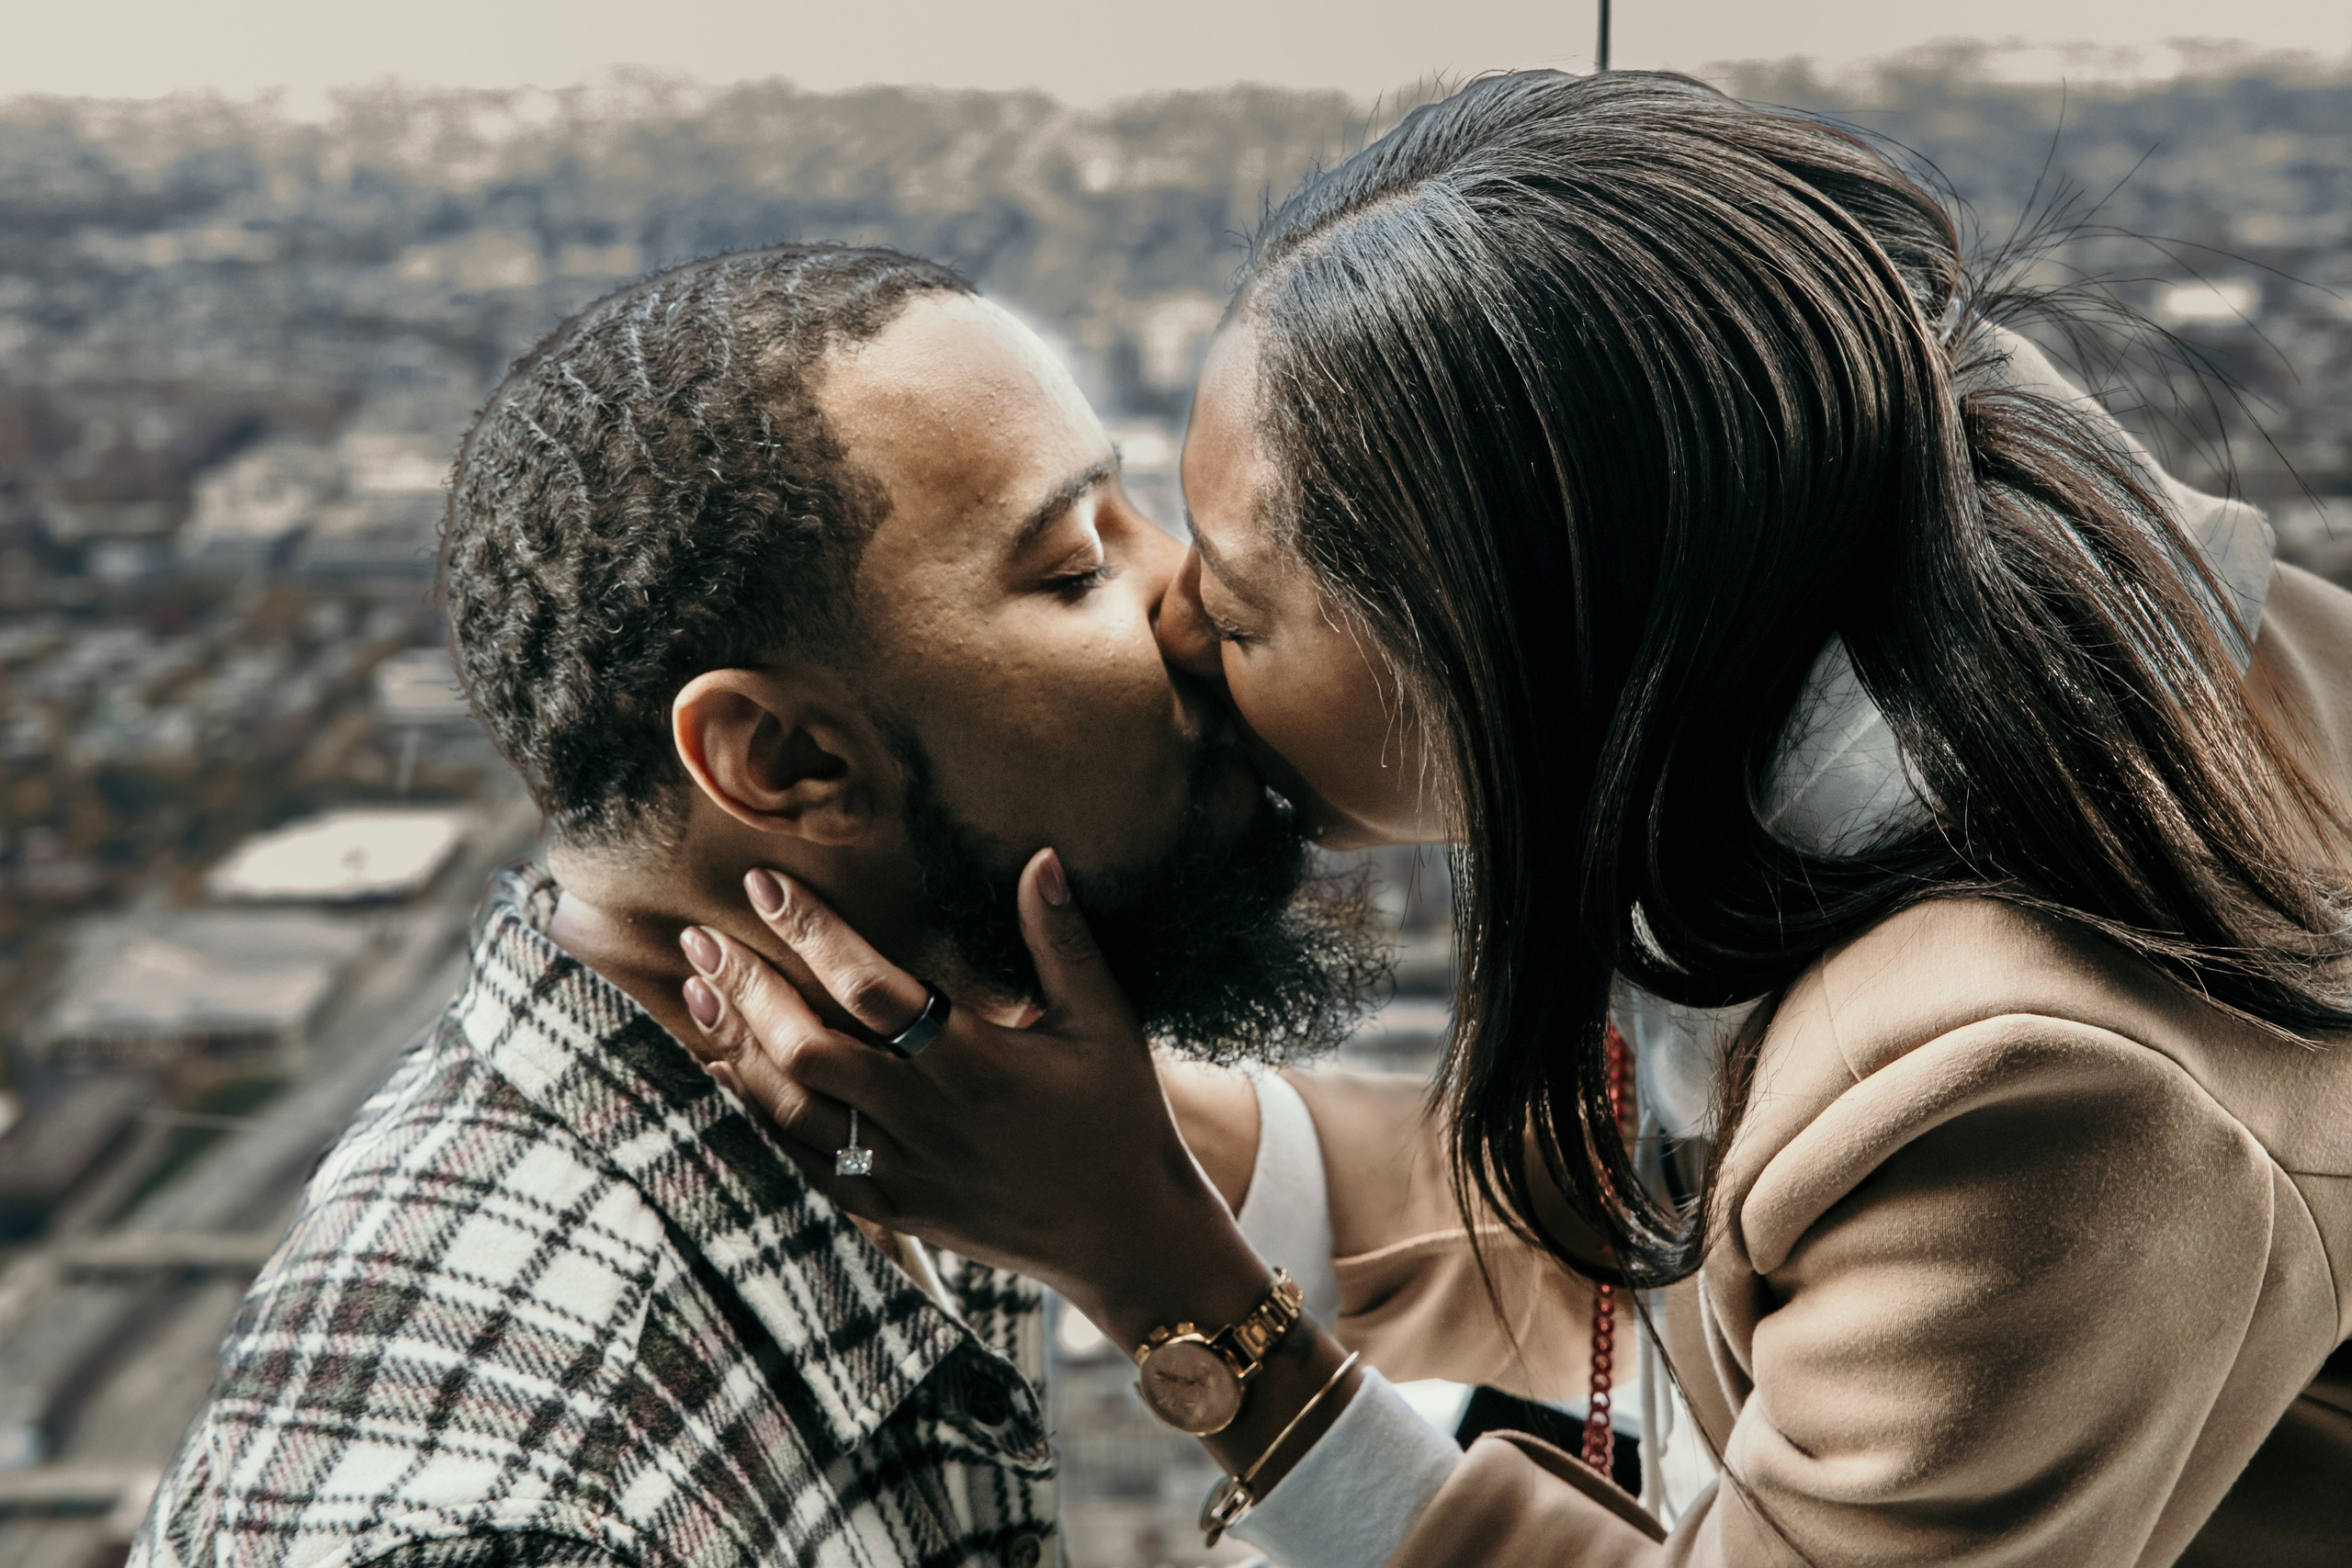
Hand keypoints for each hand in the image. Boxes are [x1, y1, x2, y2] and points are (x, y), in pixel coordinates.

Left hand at [676, 848, 1270, 1345]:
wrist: (1126, 1235)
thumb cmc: (1121, 1119)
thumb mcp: (1107, 1022)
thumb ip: (1064, 942)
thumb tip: (1040, 859)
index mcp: (976, 1063)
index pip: (873, 988)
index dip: (814, 933)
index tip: (765, 885)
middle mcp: (929, 1118)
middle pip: (811, 1048)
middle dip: (749, 987)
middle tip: (703, 937)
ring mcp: (906, 1170)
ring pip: (795, 1108)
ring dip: (739, 1045)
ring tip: (697, 990)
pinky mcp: (895, 1208)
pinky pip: (805, 1167)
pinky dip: (755, 1121)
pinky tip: (723, 1075)